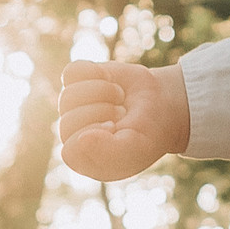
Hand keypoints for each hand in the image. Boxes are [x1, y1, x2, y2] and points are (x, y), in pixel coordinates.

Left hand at [58, 60, 189, 180]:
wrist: (162, 103)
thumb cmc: (148, 132)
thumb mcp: (136, 147)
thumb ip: (109, 151)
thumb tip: (81, 140)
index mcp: (83, 157)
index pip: (71, 148)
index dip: (96, 135)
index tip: (118, 128)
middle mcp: (72, 133)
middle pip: (68, 120)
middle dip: (104, 112)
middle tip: (122, 114)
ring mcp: (71, 106)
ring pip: (69, 94)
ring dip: (104, 92)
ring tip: (119, 99)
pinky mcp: (75, 81)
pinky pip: (72, 71)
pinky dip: (96, 72)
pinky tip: (110, 81)